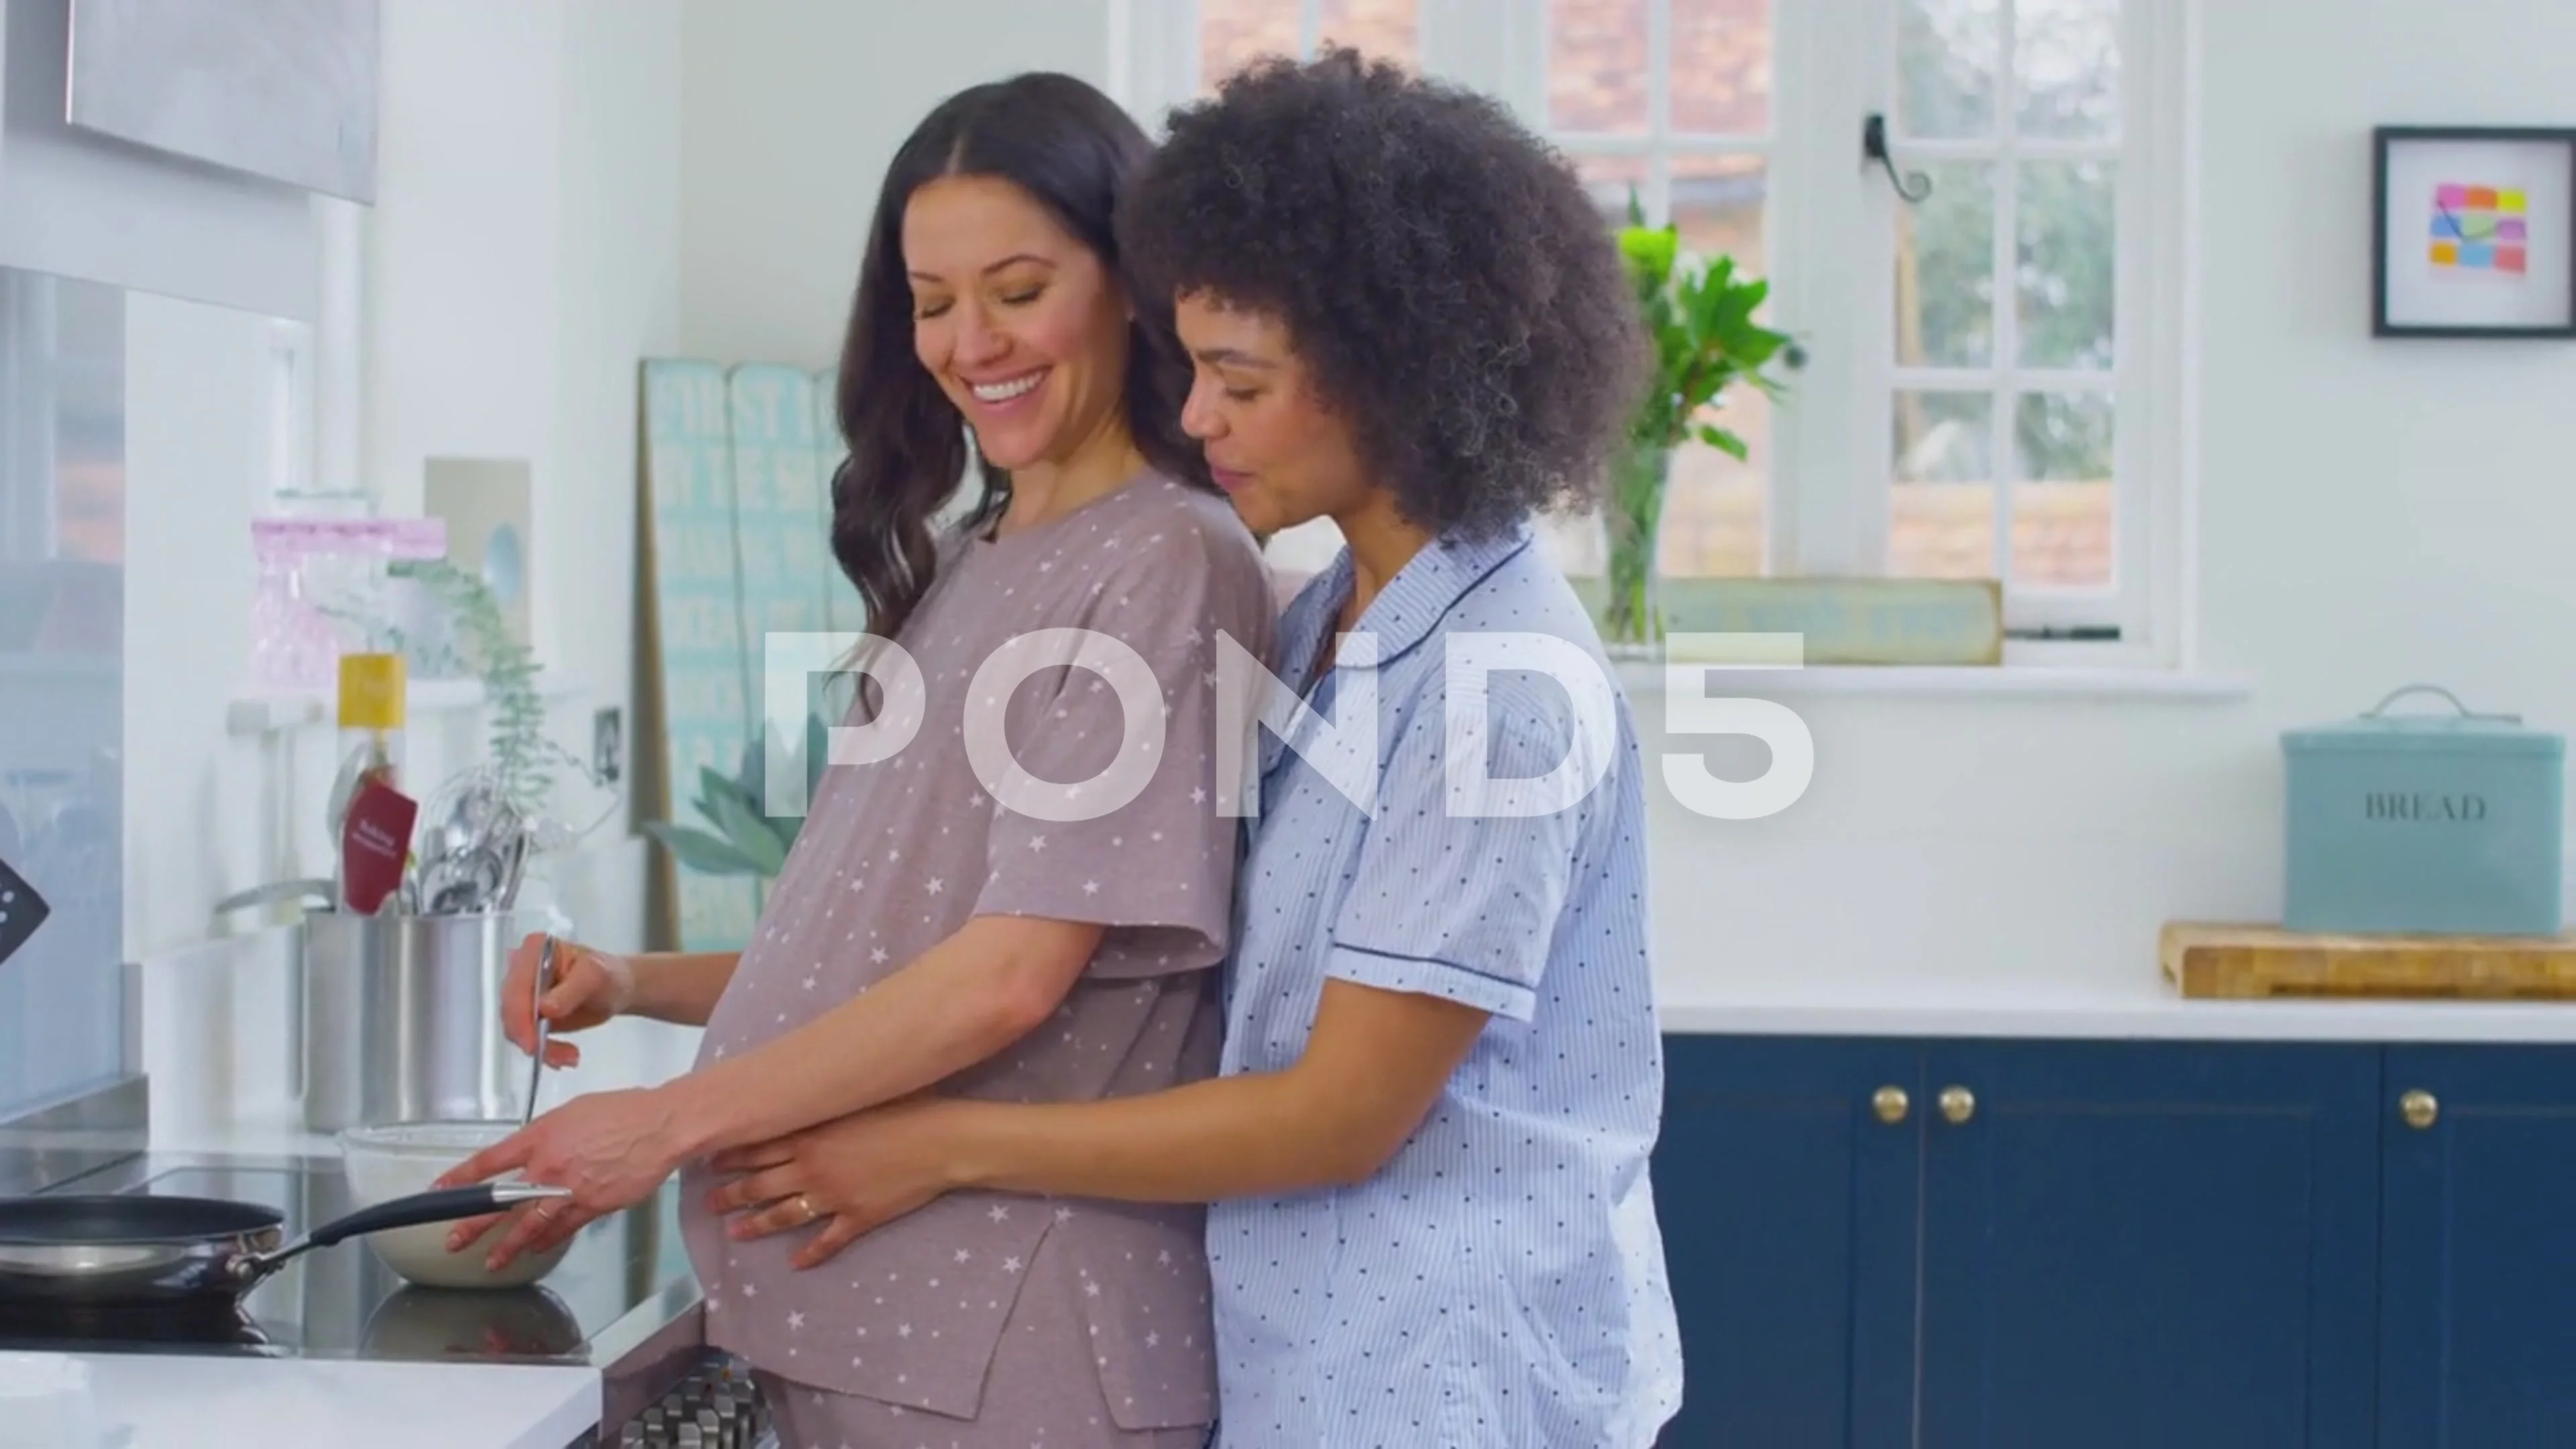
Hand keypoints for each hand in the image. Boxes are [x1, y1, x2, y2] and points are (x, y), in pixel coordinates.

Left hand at [432, 1087, 687, 1270]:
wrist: (659, 1126)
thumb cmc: (622, 1111)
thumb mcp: (572, 1112)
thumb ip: (546, 1134)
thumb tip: (534, 1152)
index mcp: (539, 1137)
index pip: (488, 1162)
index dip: (460, 1177)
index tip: (440, 1189)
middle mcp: (548, 1167)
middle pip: (501, 1202)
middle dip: (473, 1224)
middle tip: (454, 1240)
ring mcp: (569, 1191)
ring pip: (530, 1225)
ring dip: (508, 1246)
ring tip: (491, 1261)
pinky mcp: (593, 1206)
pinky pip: (563, 1228)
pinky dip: (547, 1240)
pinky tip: (537, 1249)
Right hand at [502, 932, 634, 1067]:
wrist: (617, 988)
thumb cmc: (608, 974)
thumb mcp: (596, 976)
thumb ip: (571, 990)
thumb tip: (544, 1008)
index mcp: (535, 950)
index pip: (517, 985)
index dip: (519, 1015)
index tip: (531, 1041)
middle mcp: (522, 969)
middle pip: (510, 1009)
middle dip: (530, 1037)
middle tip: (555, 1056)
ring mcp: (523, 993)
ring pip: (516, 1028)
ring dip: (541, 1049)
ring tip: (569, 1056)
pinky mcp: (529, 1015)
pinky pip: (527, 1038)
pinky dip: (545, 1052)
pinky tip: (565, 1057)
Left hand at [703, 1097, 967, 1269]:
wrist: (940, 1141)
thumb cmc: (906, 1106)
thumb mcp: (858, 1094)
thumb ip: (827, 1096)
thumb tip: (807, 1084)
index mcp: (809, 1136)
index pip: (756, 1149)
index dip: (730, 1157)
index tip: (709, 1163)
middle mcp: (812, 1169)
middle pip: (760, 1186)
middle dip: (731, 1196)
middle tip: (710, 1205)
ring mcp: (832, 1198)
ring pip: (784, 1216)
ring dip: (757, 1226)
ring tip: (736, 1233)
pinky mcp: (857, 1219)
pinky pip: (827, 1241)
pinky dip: (810, 1254)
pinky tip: (796, 1263)